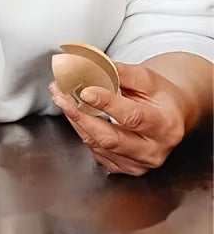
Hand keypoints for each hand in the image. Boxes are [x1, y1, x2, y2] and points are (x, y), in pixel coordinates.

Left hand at [49, 62, 192, 174]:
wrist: (171, 115)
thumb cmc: (159, 96)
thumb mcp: (147, 78)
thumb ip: (121, 73)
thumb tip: (91, 66)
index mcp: (165, 125)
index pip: (132, 117)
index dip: (107, 104)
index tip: (85, 91)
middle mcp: (153, 150)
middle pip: (110, 138)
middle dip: (81, 116)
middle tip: (62, 96)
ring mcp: (138, 163)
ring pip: (98, 145)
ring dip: (75, 120)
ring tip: (61, 98)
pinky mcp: (124, 168)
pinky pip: (95, 151)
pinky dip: (81, 130)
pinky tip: (74, 114)